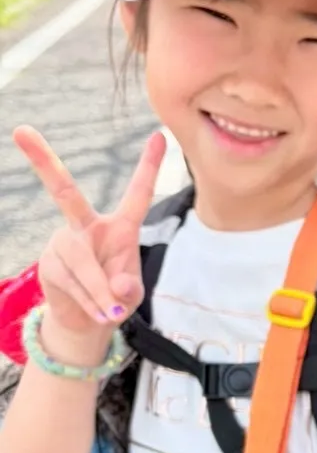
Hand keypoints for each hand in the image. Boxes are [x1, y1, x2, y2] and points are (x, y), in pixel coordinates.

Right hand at [15, 126, 165, 351]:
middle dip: (43, 161)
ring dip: (99, 292)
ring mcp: (64, 243)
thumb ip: (129, 288)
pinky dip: (89, 302)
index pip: (137, 194)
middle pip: (64, 192)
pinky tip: (98, 313)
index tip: (159, 135)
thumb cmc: (116, 298)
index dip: (149, 167)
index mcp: (120, 227)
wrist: (87, 322)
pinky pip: (72, 282)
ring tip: (111, 312)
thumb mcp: (131, 295)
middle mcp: (87, 226)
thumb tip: (116, 285)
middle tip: (20, 130)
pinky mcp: (49, 263)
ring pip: (82, 262)